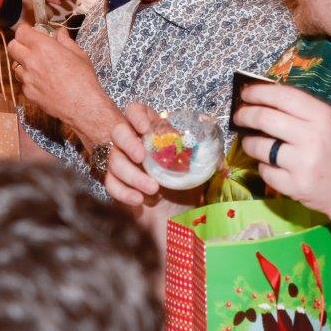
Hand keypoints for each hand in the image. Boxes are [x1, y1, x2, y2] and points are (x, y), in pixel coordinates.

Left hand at [7, 25, 119, 142]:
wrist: (82, 105)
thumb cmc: (84, 78)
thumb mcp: (78, 54)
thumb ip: (65, 41)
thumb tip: (60, 32)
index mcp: (44, 47)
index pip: (21, 32)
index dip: (24, 31)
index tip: (30, 32)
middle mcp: (31, 61)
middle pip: (12, 47)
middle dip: (19, 45)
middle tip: (29, 48)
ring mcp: (27, 78)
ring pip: (15, 66)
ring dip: (22, 64)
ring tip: (37, 67)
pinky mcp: (28, 93)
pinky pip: (23, 82)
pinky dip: (29, 80)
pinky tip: (42, 83)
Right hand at [105, 102, 204, 245]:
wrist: (177, 219)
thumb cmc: (186, 190)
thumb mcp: (196, 172)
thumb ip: (202, 161)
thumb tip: (220, 160)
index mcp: (152, 133)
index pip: (135, 112)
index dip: (137, 116)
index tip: (145, 128)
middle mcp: (134, 144)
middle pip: (118, 132)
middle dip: (128, 143)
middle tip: (142, 157)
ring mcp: (122, 163)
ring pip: (113, 160)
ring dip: (132, 174)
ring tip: (153, 189)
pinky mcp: (117, 184)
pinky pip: (111, 184)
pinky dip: (123, 191)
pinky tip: (139, 200)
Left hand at [232, 82, 330, 228]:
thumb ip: (303, 113)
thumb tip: (265, 101)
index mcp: (323, 116)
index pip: (282, 96)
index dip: (258, 92)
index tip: (245, 93)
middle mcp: (312, 137)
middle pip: (265, 119)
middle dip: (245, 115)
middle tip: (239, 117)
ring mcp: (302, 163)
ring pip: (260, 147)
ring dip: (249, 143)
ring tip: (252, 142)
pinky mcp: (295, 186)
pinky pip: (265, 171)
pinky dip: (264, 167)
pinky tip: (271, 165)